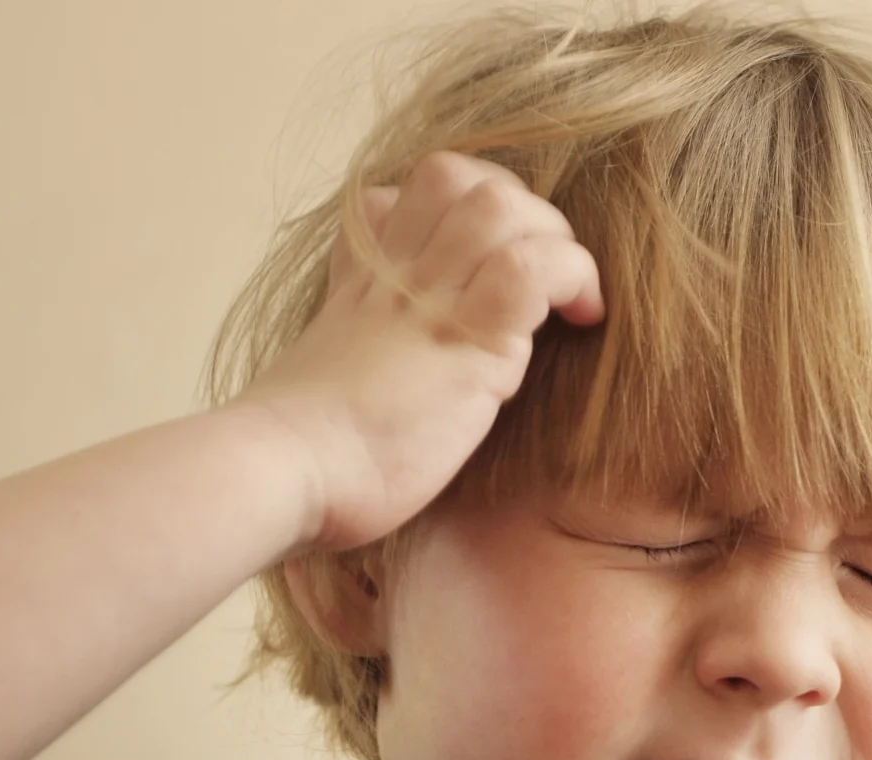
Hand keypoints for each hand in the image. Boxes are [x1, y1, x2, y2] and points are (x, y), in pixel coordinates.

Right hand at [232, 151, 603, 552]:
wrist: (287, 469)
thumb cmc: (308, 451)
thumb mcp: (327, 373)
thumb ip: (359, 342)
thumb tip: (376, 362)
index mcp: (363, 280)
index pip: (406, 193)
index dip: (461, 205)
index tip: (490, 257)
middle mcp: (396, 272)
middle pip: (456, 176)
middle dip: (521, 209)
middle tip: (545, 272)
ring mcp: (431, 296)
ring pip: (501, 205)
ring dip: (554, 238)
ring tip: (569, 293)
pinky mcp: (469, 334)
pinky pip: (534, 266)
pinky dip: (574, 276)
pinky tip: (584, 316)